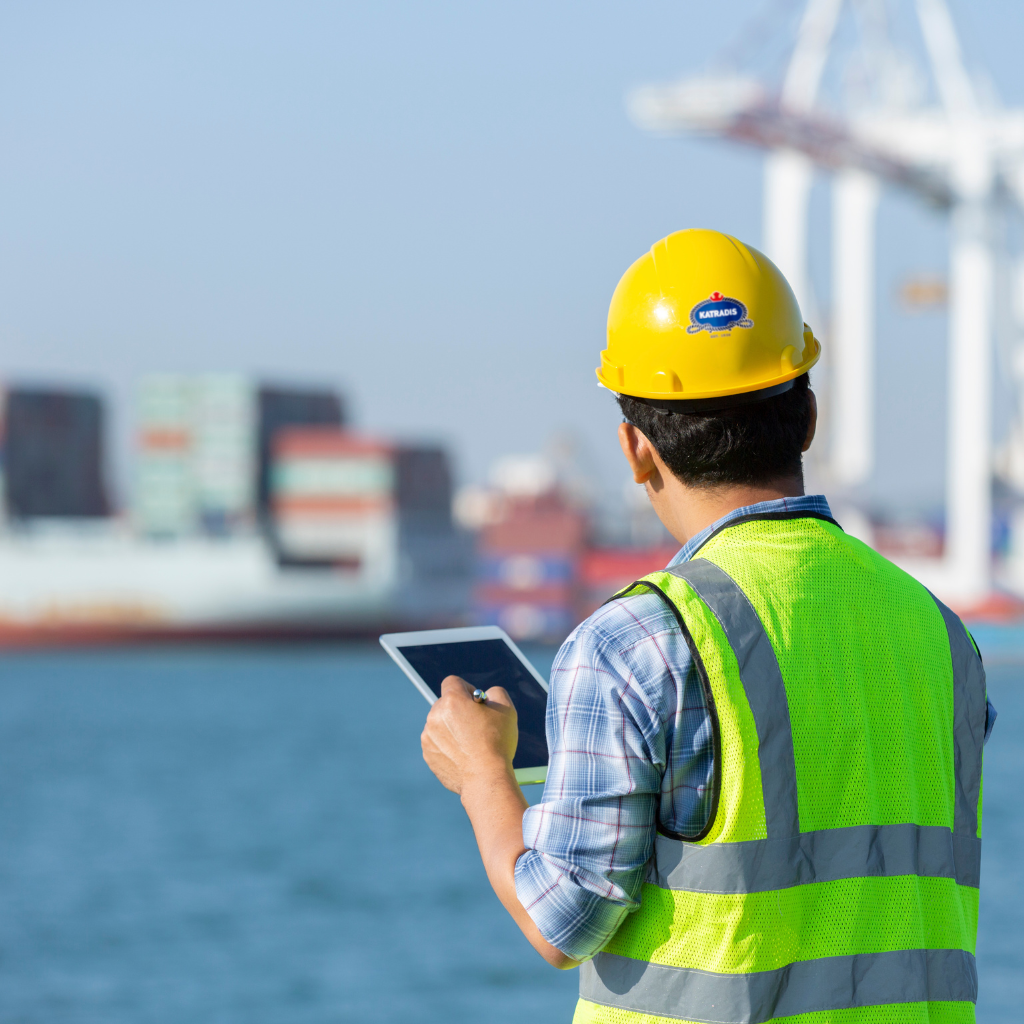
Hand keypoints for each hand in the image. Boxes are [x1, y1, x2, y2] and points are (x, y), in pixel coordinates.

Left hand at [421, 676, 517, 794]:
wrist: (486, 779)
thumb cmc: (497, 743)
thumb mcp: (506, 709)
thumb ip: (495, 692)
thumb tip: (485, 695)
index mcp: (452, 701)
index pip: (453, 682)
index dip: (467, 689)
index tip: (477, 703)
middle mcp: (435, 716)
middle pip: (446, 703)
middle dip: (459, 710)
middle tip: (477, 726)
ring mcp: (429, 736)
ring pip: (440, 724)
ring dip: (452, 729)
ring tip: (471, 744)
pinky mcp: (428, 754)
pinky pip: (437, 743)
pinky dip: (447, 746)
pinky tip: (464, 756)